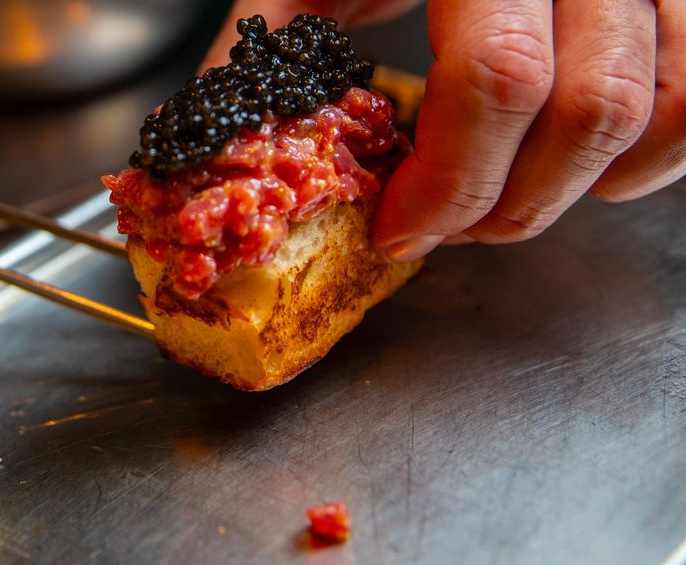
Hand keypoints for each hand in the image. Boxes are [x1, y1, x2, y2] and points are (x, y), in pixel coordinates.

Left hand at [204, 1, 685, 261]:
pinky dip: (653, 155)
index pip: (497, 75)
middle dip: (507, 202)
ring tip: (506, 204)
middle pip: (586, 105)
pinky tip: (589, 170)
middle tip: (447, 228)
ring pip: (659, 103)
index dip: (450, 179)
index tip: (401, 228)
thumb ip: (268, 38)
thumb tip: (219, 143)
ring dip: (578, 187)